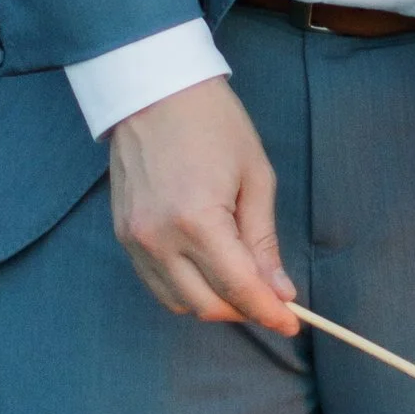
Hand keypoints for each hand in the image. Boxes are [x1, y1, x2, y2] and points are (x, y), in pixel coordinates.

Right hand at [106, 79, 299, 335]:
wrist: (155, 91)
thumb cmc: (214, 124)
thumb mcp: (255, 176)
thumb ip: (263, 240)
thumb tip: (279, 290)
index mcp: (198, 222)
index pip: (238, 289)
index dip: (269, 312)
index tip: (293, 322)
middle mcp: (159, 240)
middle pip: (206, 305)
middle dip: (244, 309)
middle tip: (273, 297)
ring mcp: (135, 241)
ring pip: (178, 302)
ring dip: (214, 301)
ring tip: (241, 279)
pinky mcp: (122, 237)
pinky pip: (156, 284)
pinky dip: (185, 287)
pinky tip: (208, 268)